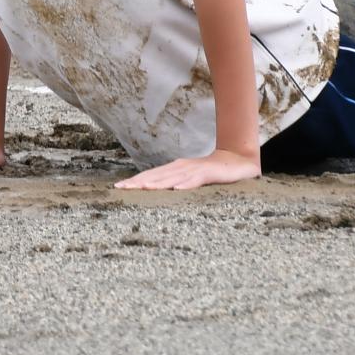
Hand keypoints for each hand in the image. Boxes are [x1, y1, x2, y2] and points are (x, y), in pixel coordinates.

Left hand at [114, 148, 260, 190]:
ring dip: (158, 183)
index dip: (134, 181)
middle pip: (156, 175)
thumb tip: (154, 194)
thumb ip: (174, 184)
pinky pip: (195, 180)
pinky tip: (176, 190)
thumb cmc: (210, 173)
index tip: (118, 187)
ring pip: (172, 177)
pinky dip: (185, 184)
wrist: (236, 161)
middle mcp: (181, 167)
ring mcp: (194, 169)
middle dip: (138, 182)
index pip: (151, 176)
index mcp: (174, 169)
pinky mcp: (208, 173)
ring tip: (143, 188)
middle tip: (121, 188)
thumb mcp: (189, 180)